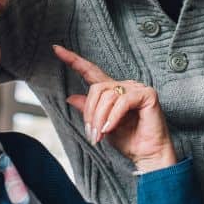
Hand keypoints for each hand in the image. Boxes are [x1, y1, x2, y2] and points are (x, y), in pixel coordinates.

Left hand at [53, 45, 176, 172]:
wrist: (147, 154)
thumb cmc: (129, 141)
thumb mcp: (101, 126)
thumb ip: (89, 110)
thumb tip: (70, 97)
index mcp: (113, 91)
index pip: (91, 71)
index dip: (73, 60)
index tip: (56, 49)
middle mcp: (125, 86)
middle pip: (97, 88)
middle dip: (90, 112)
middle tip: (92, 134)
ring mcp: (137, 88)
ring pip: (108, 96)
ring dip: (100, 118)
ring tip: (100, 135)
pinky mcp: (147, 94)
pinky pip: (122, 101)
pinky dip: (113, 117)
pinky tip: (110, 129)